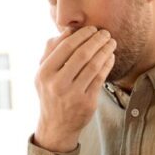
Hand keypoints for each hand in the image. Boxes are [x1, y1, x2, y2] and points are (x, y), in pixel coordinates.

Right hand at [33, 26, 116, 152]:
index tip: (92, 29)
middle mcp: (57, 83)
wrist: (56, 125)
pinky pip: (101, 78)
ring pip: (94, 66)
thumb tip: (69, 30)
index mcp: (44, 72)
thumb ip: (51, 50)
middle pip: (82, 54)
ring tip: (111, 43)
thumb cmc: (50, 92)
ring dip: (105, 51)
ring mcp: (73, 94)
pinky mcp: (87, 102)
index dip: (82, 34)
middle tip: (105, 33)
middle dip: (97, 40)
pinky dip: (107, 64)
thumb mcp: (43, 73)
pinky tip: (111, 57)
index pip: (66, 46)